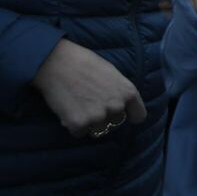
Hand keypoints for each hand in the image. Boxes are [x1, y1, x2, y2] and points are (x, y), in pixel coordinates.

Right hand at [31, 39, 146, 138]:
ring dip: (89, 123)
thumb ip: (119, 91)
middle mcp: (117, 107)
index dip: (129, 115)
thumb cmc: (85, 63)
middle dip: (105, 117)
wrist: (57, 63)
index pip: (139, 116)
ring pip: (98, 130)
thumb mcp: (113, 74)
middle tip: (91, 104)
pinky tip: (68, 110)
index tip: (121, 113)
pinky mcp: (79, 124)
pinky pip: (79, 132)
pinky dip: (73, 125)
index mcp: (128, 93)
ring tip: (79, 106)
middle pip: (116, 123)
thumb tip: (121, 104)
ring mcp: (98, 116)